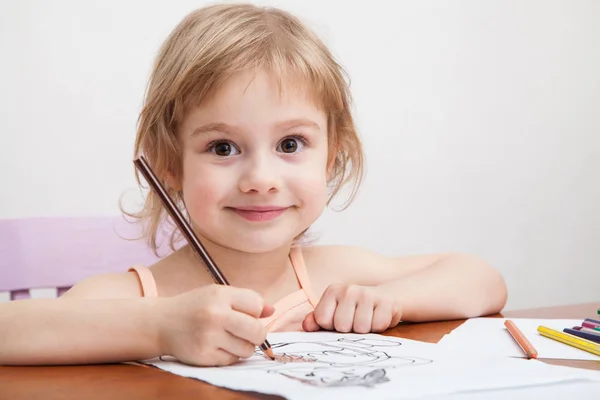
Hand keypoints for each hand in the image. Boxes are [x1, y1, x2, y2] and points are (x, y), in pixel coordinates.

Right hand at [157, 284, 273, 366]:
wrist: (161, 323)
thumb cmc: (195, 307)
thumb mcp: (218, 294)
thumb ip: (246, 300)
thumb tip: (272, 311)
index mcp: (220, 295)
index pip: (257, 305)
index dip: (256, 311)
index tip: (247, 314)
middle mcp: (214, 315)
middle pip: (257, 331)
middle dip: (258, 334)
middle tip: (248, 332)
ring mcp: (208, 337)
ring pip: (247, 349)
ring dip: (243, 346)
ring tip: (229, 338)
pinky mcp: (203, 356)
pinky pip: (231, 360)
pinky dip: (229, 355)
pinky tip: (217, 346)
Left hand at [302, 284, 401, 332]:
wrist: (386, 297)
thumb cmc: (355, 309)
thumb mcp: (334, 311)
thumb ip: (317, 319)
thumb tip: (306, 326)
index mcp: (333, 291)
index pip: (323, 319)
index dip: (331, 327)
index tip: (339, 320)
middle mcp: (349, 290)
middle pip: (342, 326)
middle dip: (349, 329)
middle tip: (355, 321)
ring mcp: (368, 295)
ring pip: (360, 328)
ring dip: (365, 330)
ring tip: (368, 319)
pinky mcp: (386, 302)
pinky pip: (378, 326)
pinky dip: (379, 327)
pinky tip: (379, 317)